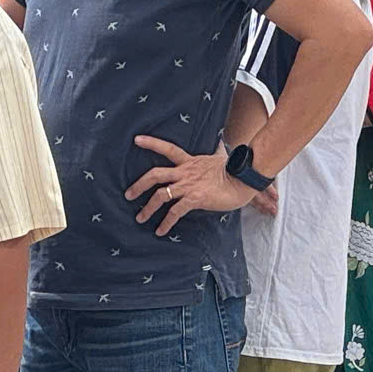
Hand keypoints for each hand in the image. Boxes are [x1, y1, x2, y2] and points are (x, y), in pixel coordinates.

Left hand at [126, 137, 254, 234]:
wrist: (244, 179)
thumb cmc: (234, 171)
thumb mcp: (220, 158)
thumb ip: (215, 154)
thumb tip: (220, 145)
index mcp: (190, 161)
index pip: (167, 148)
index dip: (152, 143)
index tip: (136, 140)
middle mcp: (186, 172)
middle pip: (155, 174)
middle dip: (139, 185)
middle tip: (128, 195)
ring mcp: (189, 185)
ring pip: (161, 194)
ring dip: (148, 208)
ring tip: (140, 218)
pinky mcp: (195, 198)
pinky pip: (175, 212)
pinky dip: (165, 223)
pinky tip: (160, 230)